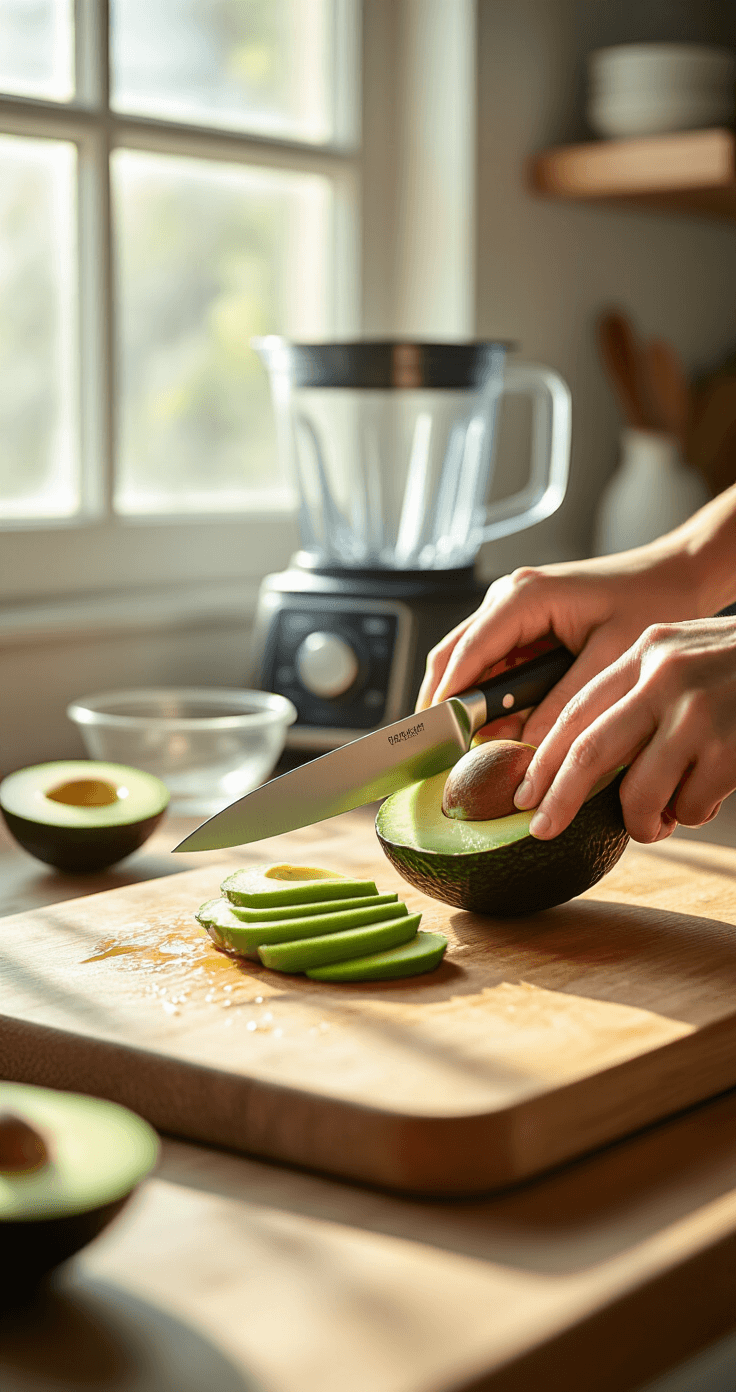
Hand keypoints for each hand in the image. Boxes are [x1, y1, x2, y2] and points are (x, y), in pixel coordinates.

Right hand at [416, 543, 706, 748]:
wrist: (676, 575)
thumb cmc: (651, 600)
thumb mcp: (610, 657)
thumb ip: (564, 703)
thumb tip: (526, 746)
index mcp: (525, 596)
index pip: (468, 652)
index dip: (448, 698)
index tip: (437, 738)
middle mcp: (509, 597)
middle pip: (453, 656)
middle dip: (446, 704)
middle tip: (445, 752)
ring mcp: (512, 610)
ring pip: (468, 662)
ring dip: (468, 703)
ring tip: (473, 747)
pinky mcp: (523, 624)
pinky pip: (491, 663)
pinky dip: (489, 696)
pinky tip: (499, 727)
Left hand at [514, 618, 735, 842]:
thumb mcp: (686, 658)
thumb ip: (640, 696)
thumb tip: (580, 767)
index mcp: (647, 651)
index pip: (577, 710)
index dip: (543, 757)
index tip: (525, 793)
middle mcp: (666, 676)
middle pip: (589, 752)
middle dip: (560, 798)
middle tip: (541, 830)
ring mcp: (699, 712)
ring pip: (640, 793)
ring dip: (643, 821)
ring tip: (660, 819)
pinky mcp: (730, 747)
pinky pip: (689, 807)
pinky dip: (692, 814)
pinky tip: (712, 794)